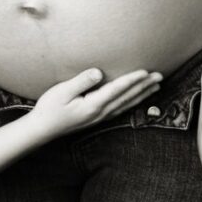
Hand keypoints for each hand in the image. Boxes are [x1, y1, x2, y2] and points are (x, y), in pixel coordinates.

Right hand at [32, 68, 162, 134]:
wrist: (41, 129)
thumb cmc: (49, 108)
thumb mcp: (62, 91)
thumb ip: (81, 81)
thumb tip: (98, 72)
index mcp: (93, 105)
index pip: (118, 89)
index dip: (133, 79)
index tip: (146, 71)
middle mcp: (100, 113)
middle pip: (127, 97)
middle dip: (144, 86)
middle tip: (160, 76)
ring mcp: (99, 117)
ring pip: (126, 104)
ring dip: (142, 95)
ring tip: (155, 87)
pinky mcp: (96, 119)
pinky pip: (120, 109)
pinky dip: (132, 103)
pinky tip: (137, 99)